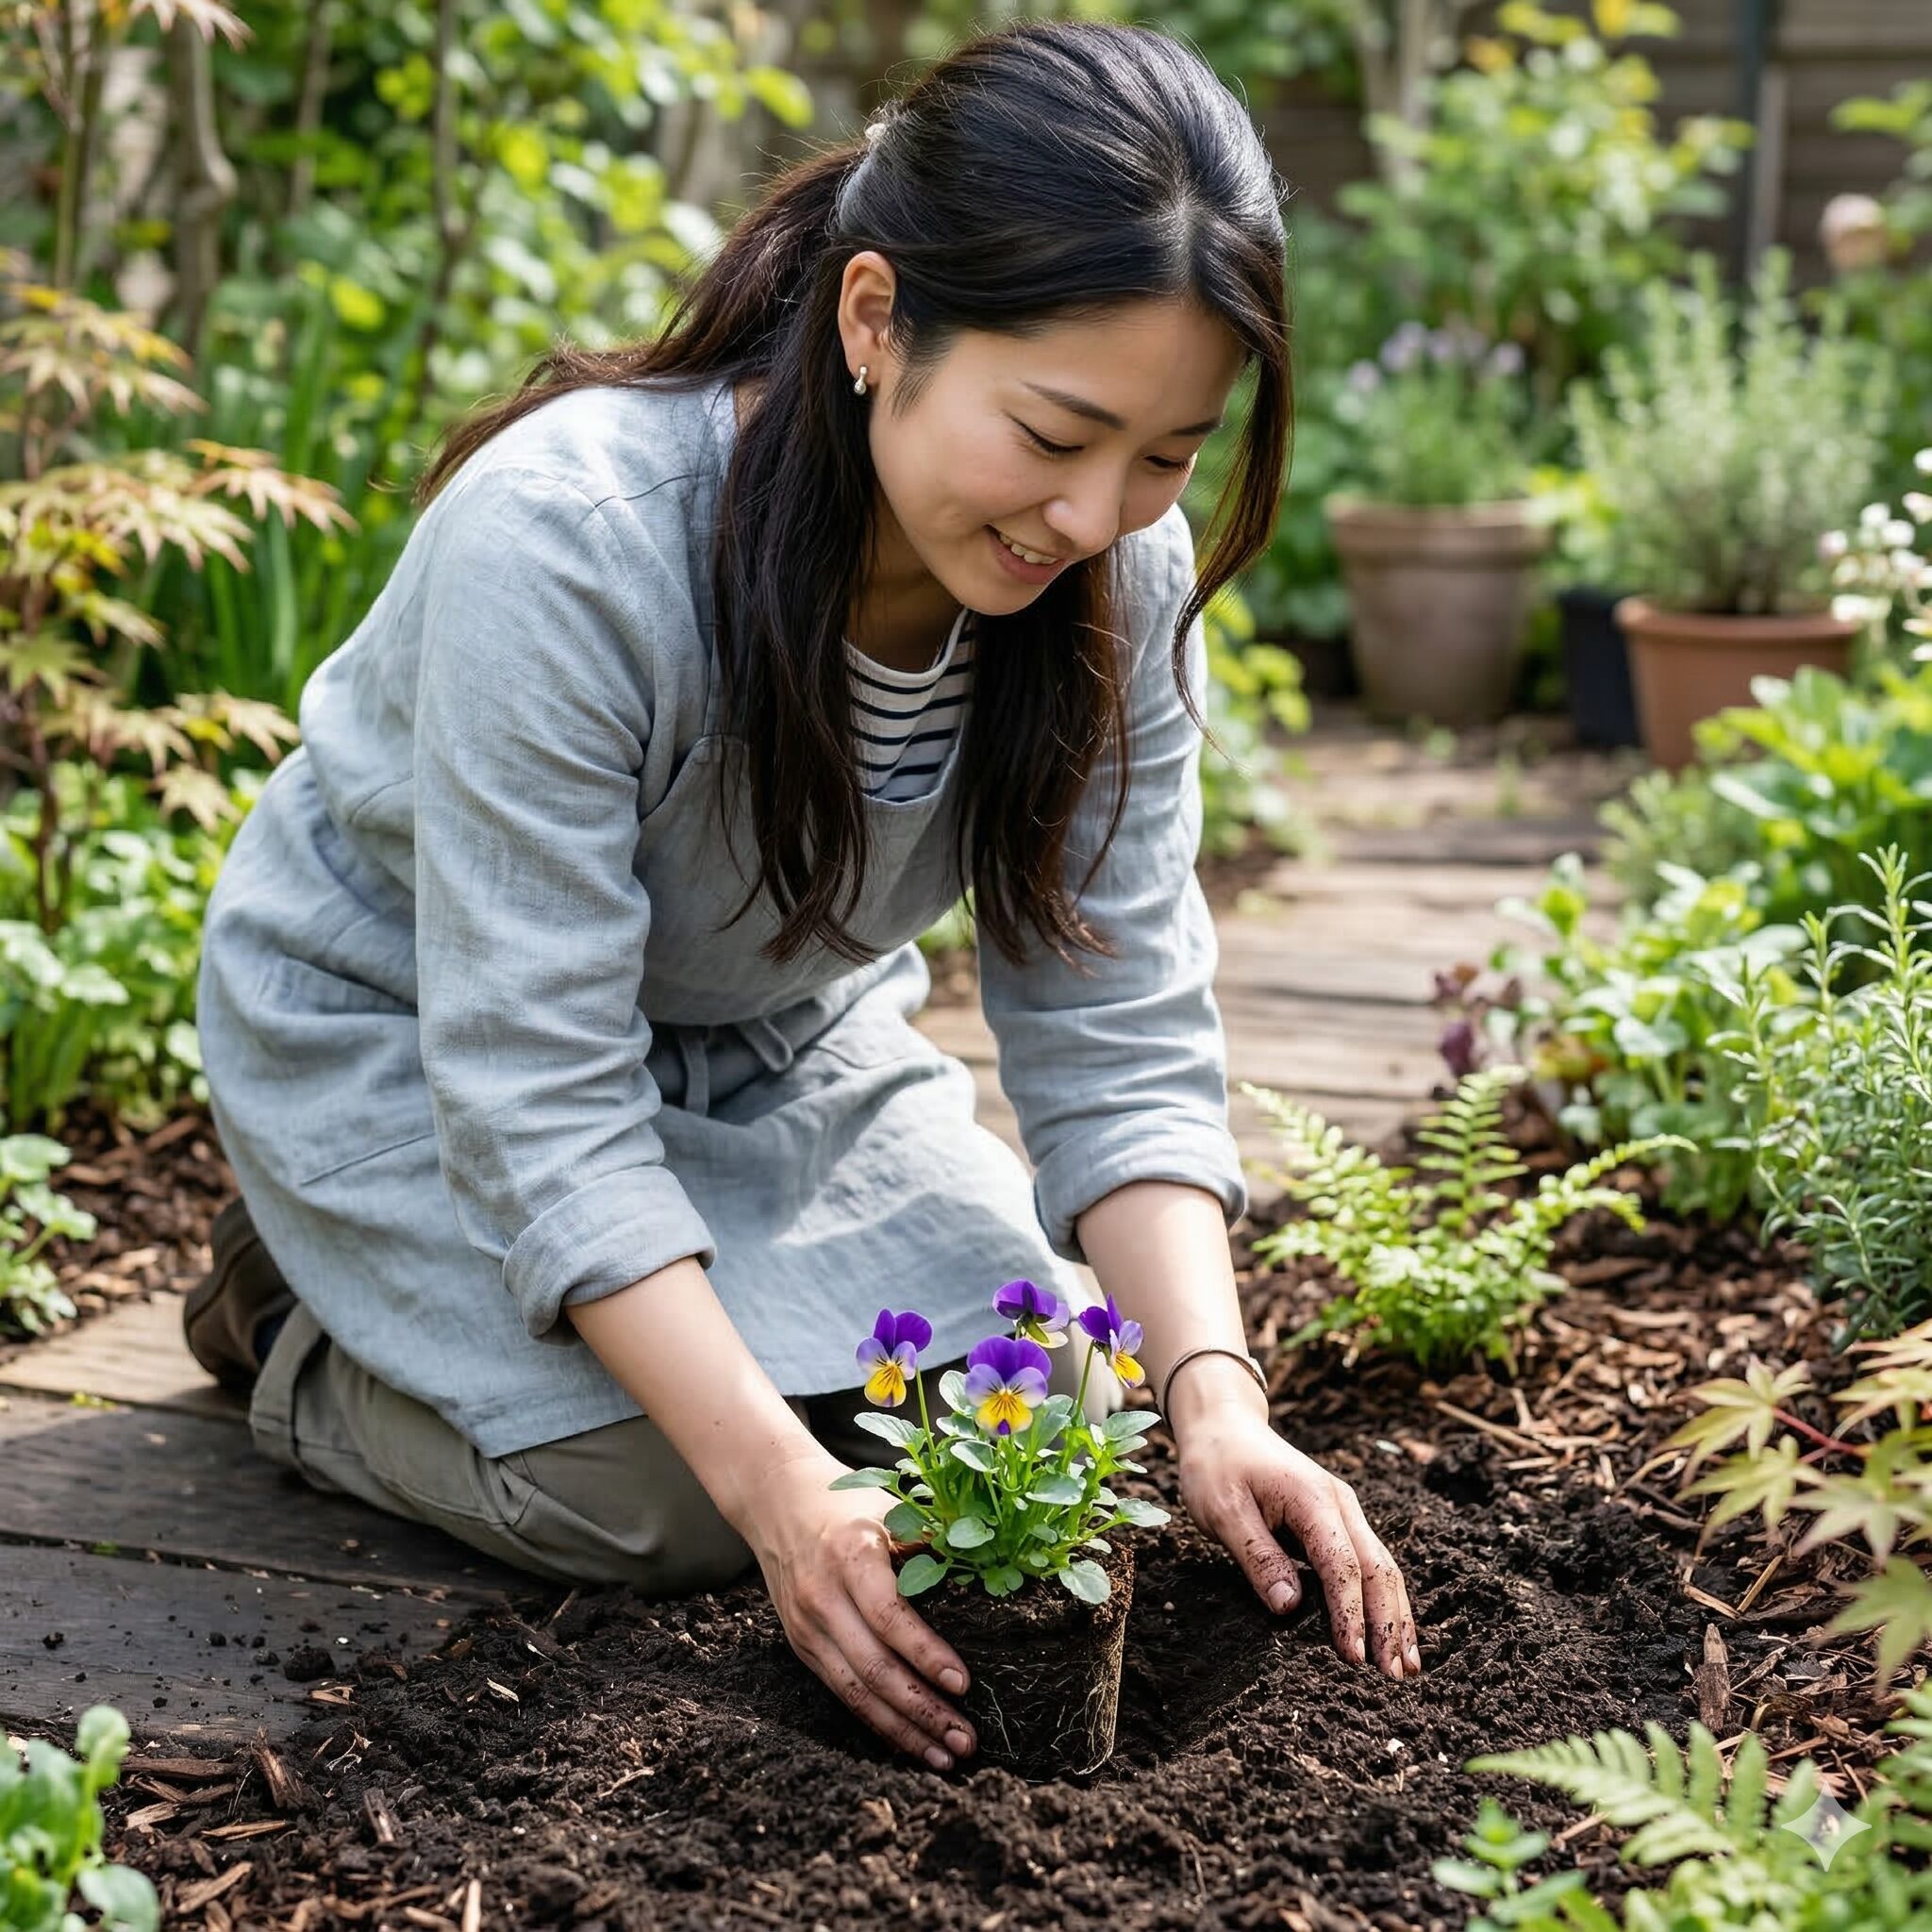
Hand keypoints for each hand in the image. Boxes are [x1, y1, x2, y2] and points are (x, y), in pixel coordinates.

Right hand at [739, 1449, 978, 1768]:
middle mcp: (823, 1597)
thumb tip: (991, 1577)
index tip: (964, 1683)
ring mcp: (807, 1628)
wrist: (778, 1501)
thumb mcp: (891, 1507)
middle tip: (967, 1740)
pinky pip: (843, 1693)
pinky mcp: (802, 1647)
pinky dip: (878, 1723)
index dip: (926, 1653)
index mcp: (850, 1556)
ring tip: (945, 1756)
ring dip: (903, 1731)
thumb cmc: (850, 1504)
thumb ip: (932, 1542)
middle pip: (873, 1668)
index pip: (889, 1616)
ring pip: (856, 1693)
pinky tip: (910, 1742)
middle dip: (923, 1710)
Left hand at [1178, 1407, 1420, 1679]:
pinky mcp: (1338, 1522)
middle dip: (1389, 1624)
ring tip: (1406, 1667)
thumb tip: (1289, 1607)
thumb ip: (1258, 1556)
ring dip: (1396, 1616)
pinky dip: (1384, 1599)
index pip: (1342, 1564)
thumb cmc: (1217, 1466)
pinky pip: (1369, 1563)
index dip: (1350, 1614)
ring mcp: (1344, 1512)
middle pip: (1378, 1568)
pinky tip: (1391, 1632)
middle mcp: (1341, 1504)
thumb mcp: (1223, 1511)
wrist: (1223, 1426)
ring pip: (1383, 1567)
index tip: (1353, 1659)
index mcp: (1313, 1500)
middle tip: (1395, 1678)